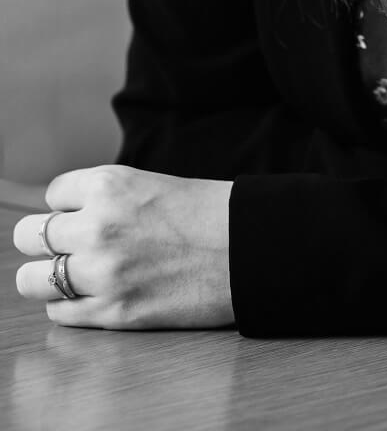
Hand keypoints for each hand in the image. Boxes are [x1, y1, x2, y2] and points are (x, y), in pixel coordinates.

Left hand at [12, 164, 233, 328]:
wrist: (250, 249)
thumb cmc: (208, 214)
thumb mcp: (150, 185)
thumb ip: (107, 199)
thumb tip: (66, 219)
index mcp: (110, 184)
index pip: (53, 195)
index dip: (70, 207)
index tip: (87, 214)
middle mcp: (98, 225)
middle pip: (28, 235)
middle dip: (45, 241)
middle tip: (68, 246)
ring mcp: (102, 272)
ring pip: (30, 278)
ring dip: (46, 276)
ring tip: (71, 275)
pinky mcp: (113, 312)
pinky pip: (58, 311)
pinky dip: (68, 305)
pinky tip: (93, 295)